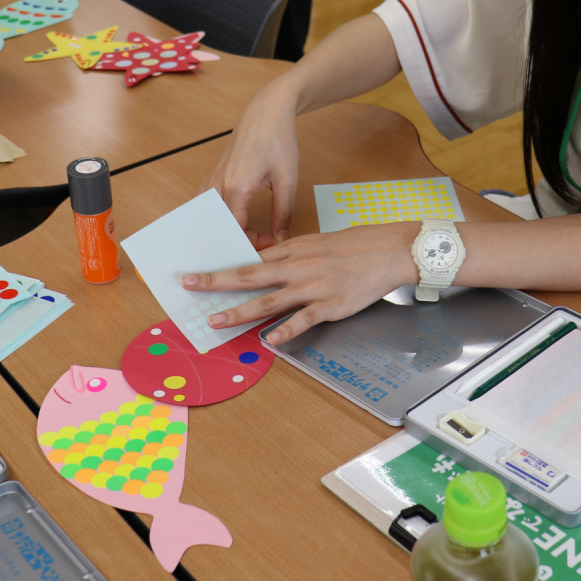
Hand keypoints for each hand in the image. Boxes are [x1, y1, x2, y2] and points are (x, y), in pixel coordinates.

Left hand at [181, 222, 418, 343]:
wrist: (391, 250)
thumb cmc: (360, 244)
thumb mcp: (321, 240)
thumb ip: (293, 251)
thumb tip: (268, 257)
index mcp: (296, 249)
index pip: (252, 258)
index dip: (224, 266)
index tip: (201, 270)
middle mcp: (299, 267)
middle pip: (250, 276)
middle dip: (216, 282)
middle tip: (189, 285)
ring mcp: (313, 287)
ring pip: (268, 300)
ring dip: (238, 311)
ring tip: (215, 320)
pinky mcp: (330, 305)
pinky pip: (304, 320)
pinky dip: (286, 330)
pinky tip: (270, 340)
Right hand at [199, 85, 299, 247]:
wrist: (266, 112)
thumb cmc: (278, 141)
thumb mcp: (287, 180)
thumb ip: (283, 213)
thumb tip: (280, 239)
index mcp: (236, 187)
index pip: (236, 229)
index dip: (252, 242)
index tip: (270, 243)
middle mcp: (217, 184)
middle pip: (218, 226)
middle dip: (236, 239)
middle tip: (258, 244)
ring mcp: (212, 179)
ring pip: (208, 216)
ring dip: (223, 229)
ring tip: (242, 238)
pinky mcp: (213, 175)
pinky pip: (205, 204)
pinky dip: (214, 217)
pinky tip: (227, 224)